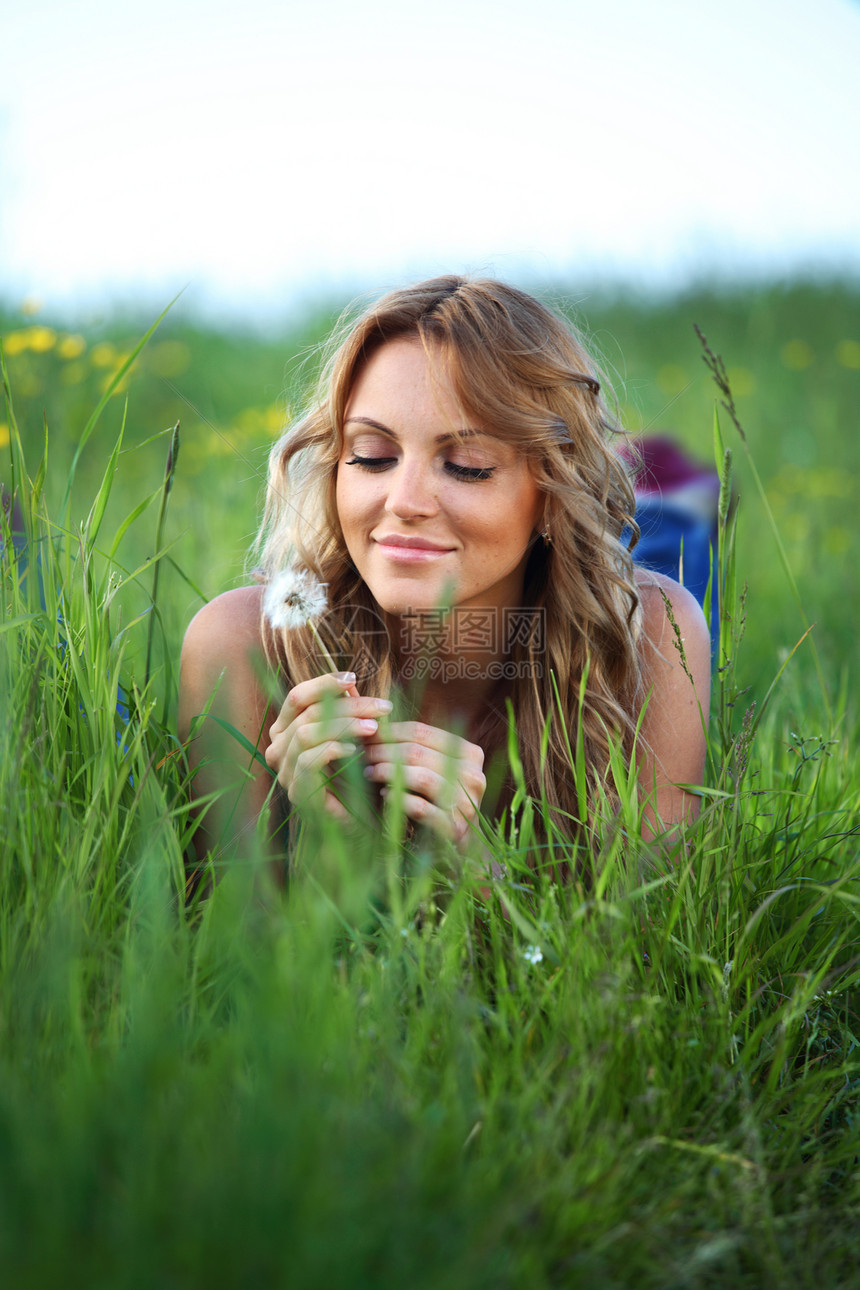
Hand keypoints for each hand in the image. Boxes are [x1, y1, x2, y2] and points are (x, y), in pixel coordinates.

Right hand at [264, 672, 392, 820]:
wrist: (360, 823)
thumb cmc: (357, 777)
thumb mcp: (353, 737)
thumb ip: (347, 712)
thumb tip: (351, 683)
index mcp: (287, 730)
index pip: (298, 696)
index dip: (324, 683)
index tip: (353, 678)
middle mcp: (278, 748)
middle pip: (306, 712)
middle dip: (348, 705)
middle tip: (381, 707)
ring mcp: (285, 771)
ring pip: (306, 733)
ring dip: (344, 726)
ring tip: (374, 729)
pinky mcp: (297, 791)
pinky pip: (308, 760)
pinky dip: (333, 750)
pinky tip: (357, 751)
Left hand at [361, 721, 485, 846]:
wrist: (459, 848)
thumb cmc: (439, 802)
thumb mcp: (434, 769)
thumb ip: (414, 748)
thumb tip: (374, 726)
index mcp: (470, 753)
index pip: (421, 731)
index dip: (389, 732)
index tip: (366, 737)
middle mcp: (473, 775)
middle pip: (417, 752)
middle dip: (383, 752)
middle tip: (362, 755)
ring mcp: (467, 803)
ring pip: (420, 777)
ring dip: (387, 773)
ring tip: (370, 773)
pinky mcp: (455, 829)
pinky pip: (422, 808)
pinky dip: (399, 800)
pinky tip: (385, 795)